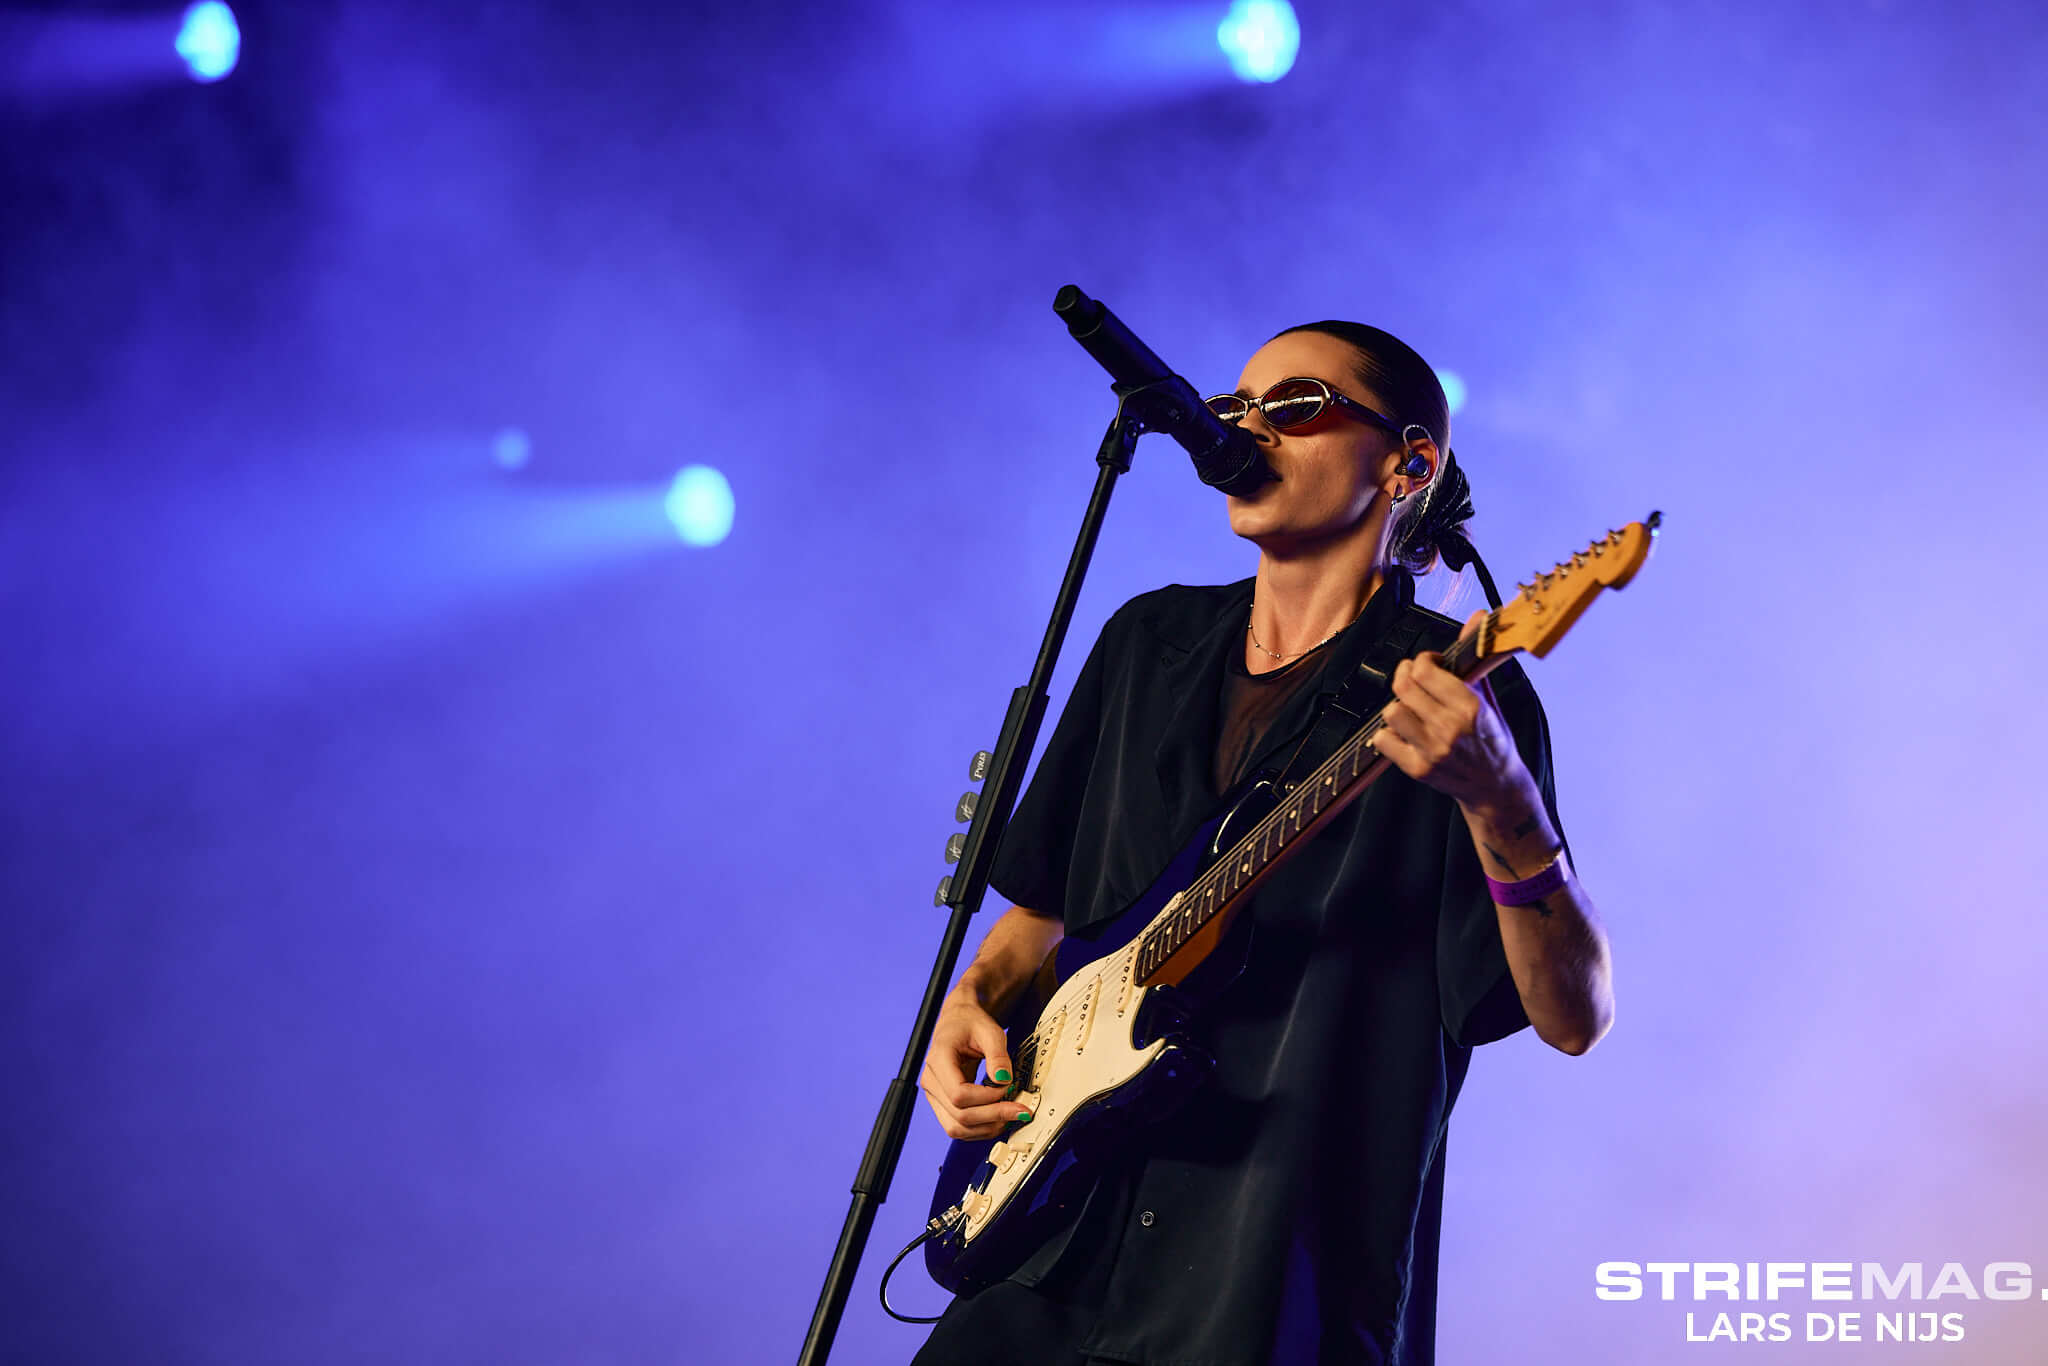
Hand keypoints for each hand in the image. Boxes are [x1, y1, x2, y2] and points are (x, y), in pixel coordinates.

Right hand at [919, 990, 1034, 1140]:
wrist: (958, 1021)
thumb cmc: (970, 1023)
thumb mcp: (989, 1031)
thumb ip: (998, 1055)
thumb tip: (1003, 1080)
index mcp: (938, 1059)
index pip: (959, 1094)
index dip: (987, 1098)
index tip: (1008, 1087)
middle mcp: (932, 1081)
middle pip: (959, 1116)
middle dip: (993, 1117)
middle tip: (1020, 1111)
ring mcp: (935, 1095)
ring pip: (956, 1128)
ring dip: (987, 1128)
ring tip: (1011, 1117)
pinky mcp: (943, 1103)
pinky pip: (958, 1126)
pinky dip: (980, 1128)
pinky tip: (998, 1119)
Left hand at [1370, 610, 1528, 810]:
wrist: (1496, 787)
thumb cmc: (1493, 740)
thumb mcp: (1489, 698)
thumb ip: (1475, 658)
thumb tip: (1478, 617)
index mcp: (1471, 707)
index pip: (1425, 670)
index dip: (1421, 662)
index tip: (1429, 665)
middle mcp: (1450, 729)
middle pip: (1403, 687)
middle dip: (1406, 677)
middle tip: (1414, 681)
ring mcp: (1432, 751)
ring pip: (1392, 711)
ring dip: (1399, 706)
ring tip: (1413, 709)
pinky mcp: (1418, 769)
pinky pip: (1383, 739)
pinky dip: (1388, 733)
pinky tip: (1405, 732)